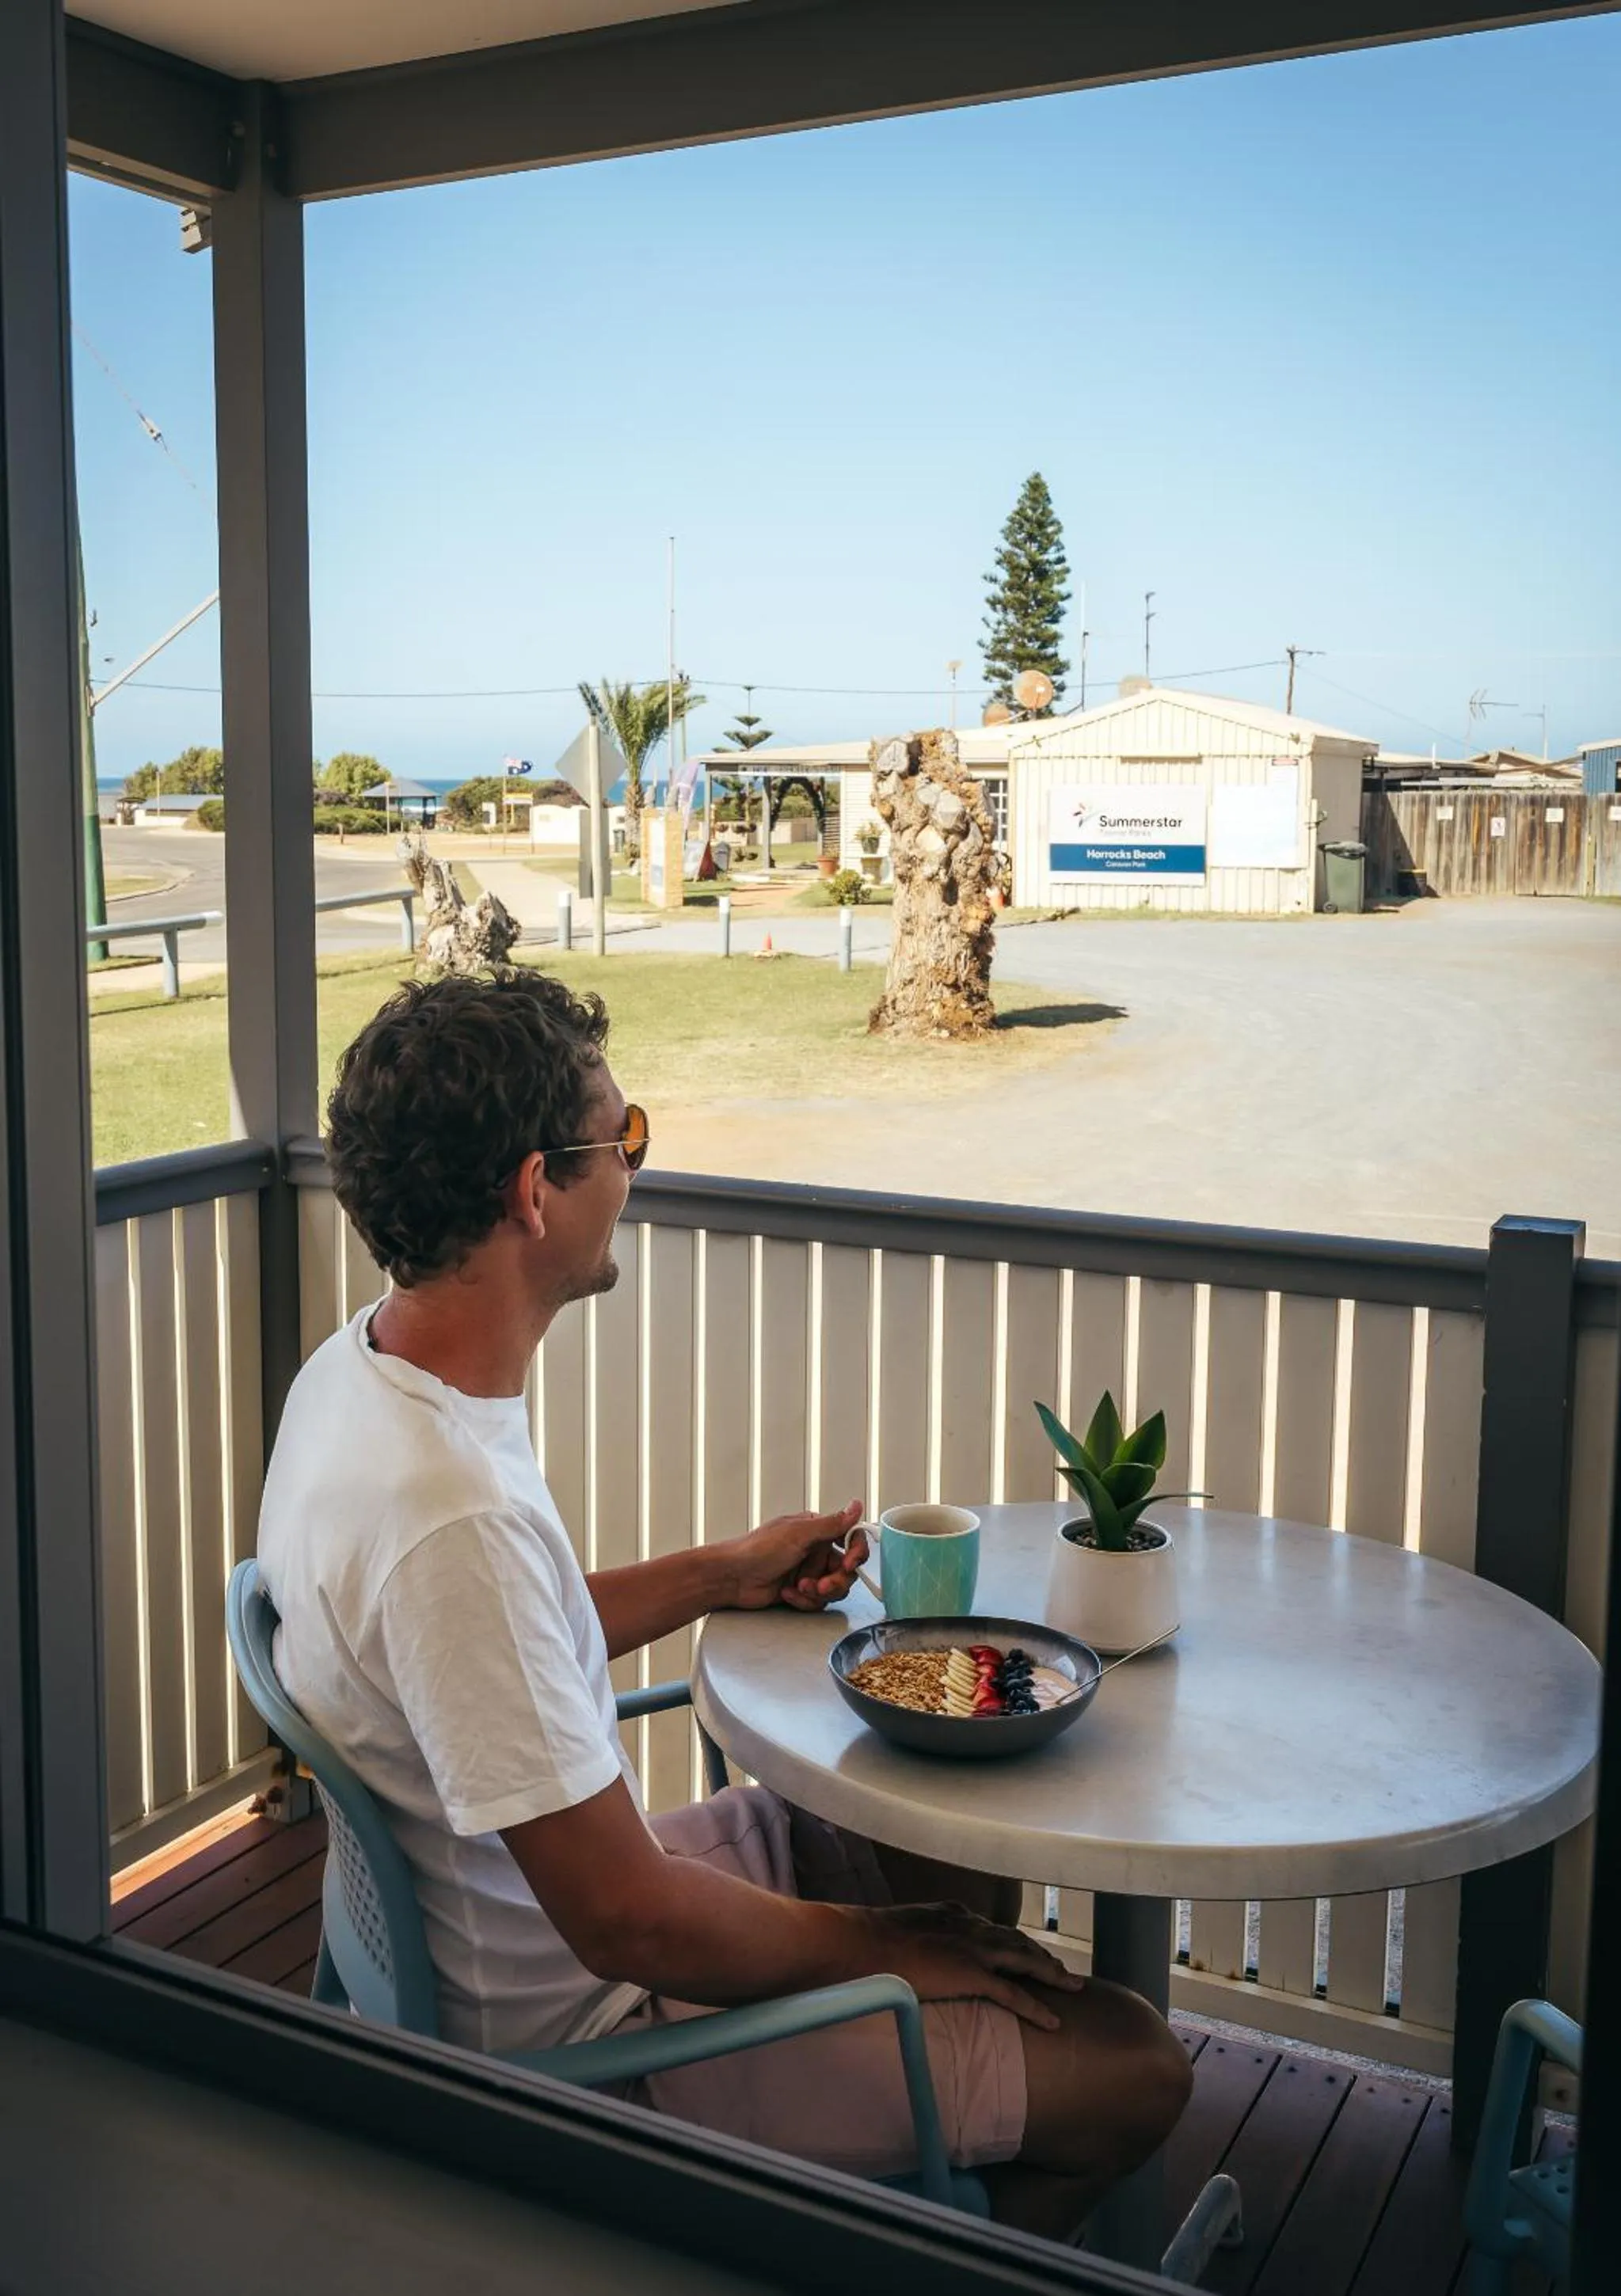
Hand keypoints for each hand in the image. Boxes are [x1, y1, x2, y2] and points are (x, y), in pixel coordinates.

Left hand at [719, 1501, 868, 1612]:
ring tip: (797, 1588)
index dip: (856, 1553)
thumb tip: (857, 1505)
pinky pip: (817, 1601)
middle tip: (821, 1585)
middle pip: (845, 1570)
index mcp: (816, 1529)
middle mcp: (815, 1549)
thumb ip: (831, 1523)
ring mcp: (807, 1571)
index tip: (850, 1564)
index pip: (850, 1538)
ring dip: (817, 1592)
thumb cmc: (757, 1549)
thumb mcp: (798, 1534)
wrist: (732, 1578)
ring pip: (834, 1588)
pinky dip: (803, 1601)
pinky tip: (786, 1594)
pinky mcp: (800, 1591)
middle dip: (834, 1580)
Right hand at [861, 1904, 1086, 2030]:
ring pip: (1026, 1961)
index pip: (994, 1928)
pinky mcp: (973, 1975)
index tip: (1025, 1950)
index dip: (1014, 1940)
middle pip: (1018, 1941)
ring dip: (1051, 1974)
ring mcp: (975, 1950)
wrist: (865, 1943)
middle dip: (1042, 1955)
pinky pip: (1014, 1995)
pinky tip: (1053, 2021)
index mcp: (955, 1914)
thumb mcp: (904, 1927)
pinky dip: (1036, 2007)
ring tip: (1071, 1988)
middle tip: (1062, 1970)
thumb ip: (922, 1933)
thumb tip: (919, 1946)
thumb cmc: (873, 1940)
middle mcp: (972, 1927)